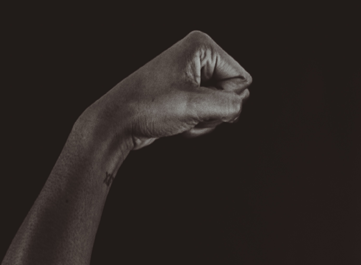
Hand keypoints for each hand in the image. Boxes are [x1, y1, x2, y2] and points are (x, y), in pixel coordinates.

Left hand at [85, 31, 251, 150]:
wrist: (118, 121)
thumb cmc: (148, 107)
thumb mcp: (197, 106)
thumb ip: (231, 105)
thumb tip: (239, 106)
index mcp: (202, 46)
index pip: (242, 80)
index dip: (226, 99)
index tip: (199, 101)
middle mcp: (198, 55)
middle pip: (233, 92)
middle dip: (216, 110)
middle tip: (190, 111)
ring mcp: (192, 72)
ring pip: (222, 104)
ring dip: (206, 119)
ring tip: (182, 116)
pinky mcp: (186, 89)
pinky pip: (209, 110)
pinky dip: (198, 121)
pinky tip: (179, 120)